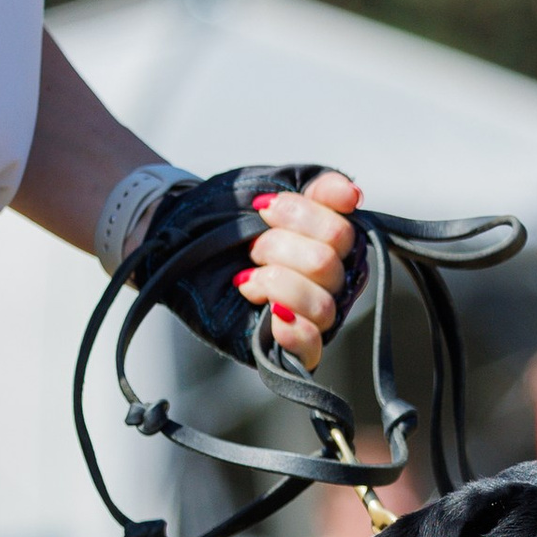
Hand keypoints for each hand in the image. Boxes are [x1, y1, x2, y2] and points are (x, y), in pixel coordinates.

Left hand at [232, 173, 362, 374]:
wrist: (183, 242)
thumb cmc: (233, 217)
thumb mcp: (276, 186)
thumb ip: (321, 188)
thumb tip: (353, 195)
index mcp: (336, 244)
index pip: (341, 232)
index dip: (299, 215)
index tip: (262, 207)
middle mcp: (332, 281)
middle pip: (326, 265)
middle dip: (276, 248)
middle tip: (251, 248)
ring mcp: (311, 315)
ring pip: (321, 305)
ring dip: (276, 284)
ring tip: (246, 280)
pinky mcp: (289, 346)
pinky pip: (312, 350)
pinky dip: (296, 334)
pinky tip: (275, 318)